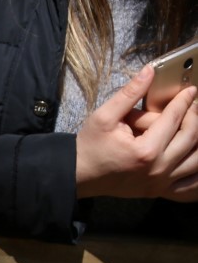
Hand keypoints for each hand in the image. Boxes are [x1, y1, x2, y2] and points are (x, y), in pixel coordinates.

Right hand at [76, 66, 197, 200]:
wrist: (76, 175)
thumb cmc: (88, 147)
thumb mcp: (104, 117)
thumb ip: (130, 94)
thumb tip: (150, 71)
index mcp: (145, 151)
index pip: (173, 119)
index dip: (184, 101)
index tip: (190, 90)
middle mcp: (157, 169)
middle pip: (191, 137)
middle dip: (194, 117)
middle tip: (192, 105)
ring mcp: (159, 183)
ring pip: (196, 161)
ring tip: (193, 126)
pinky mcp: (157, 191)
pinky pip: (188, 187)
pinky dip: (197, 178)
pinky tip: (194, 157)